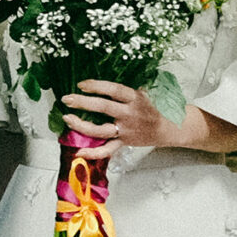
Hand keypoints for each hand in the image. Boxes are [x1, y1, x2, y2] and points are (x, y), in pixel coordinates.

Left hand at [59, 78, 178, 155]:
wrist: (170, 128)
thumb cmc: (155, 107)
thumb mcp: (145, 92)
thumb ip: (126, 89)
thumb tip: (103, 83)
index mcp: (135, 98)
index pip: (113, 89)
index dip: (96, 86)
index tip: (81, 84)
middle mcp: (130, 114)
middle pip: (103, 107)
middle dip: (82, 102)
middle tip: (67, 99)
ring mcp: (126, 130)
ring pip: (100, 129)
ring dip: (81, 125)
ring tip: (67, 118)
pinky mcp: (124, 142)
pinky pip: (107, 149)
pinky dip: (93, 153)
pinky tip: (79, 152)